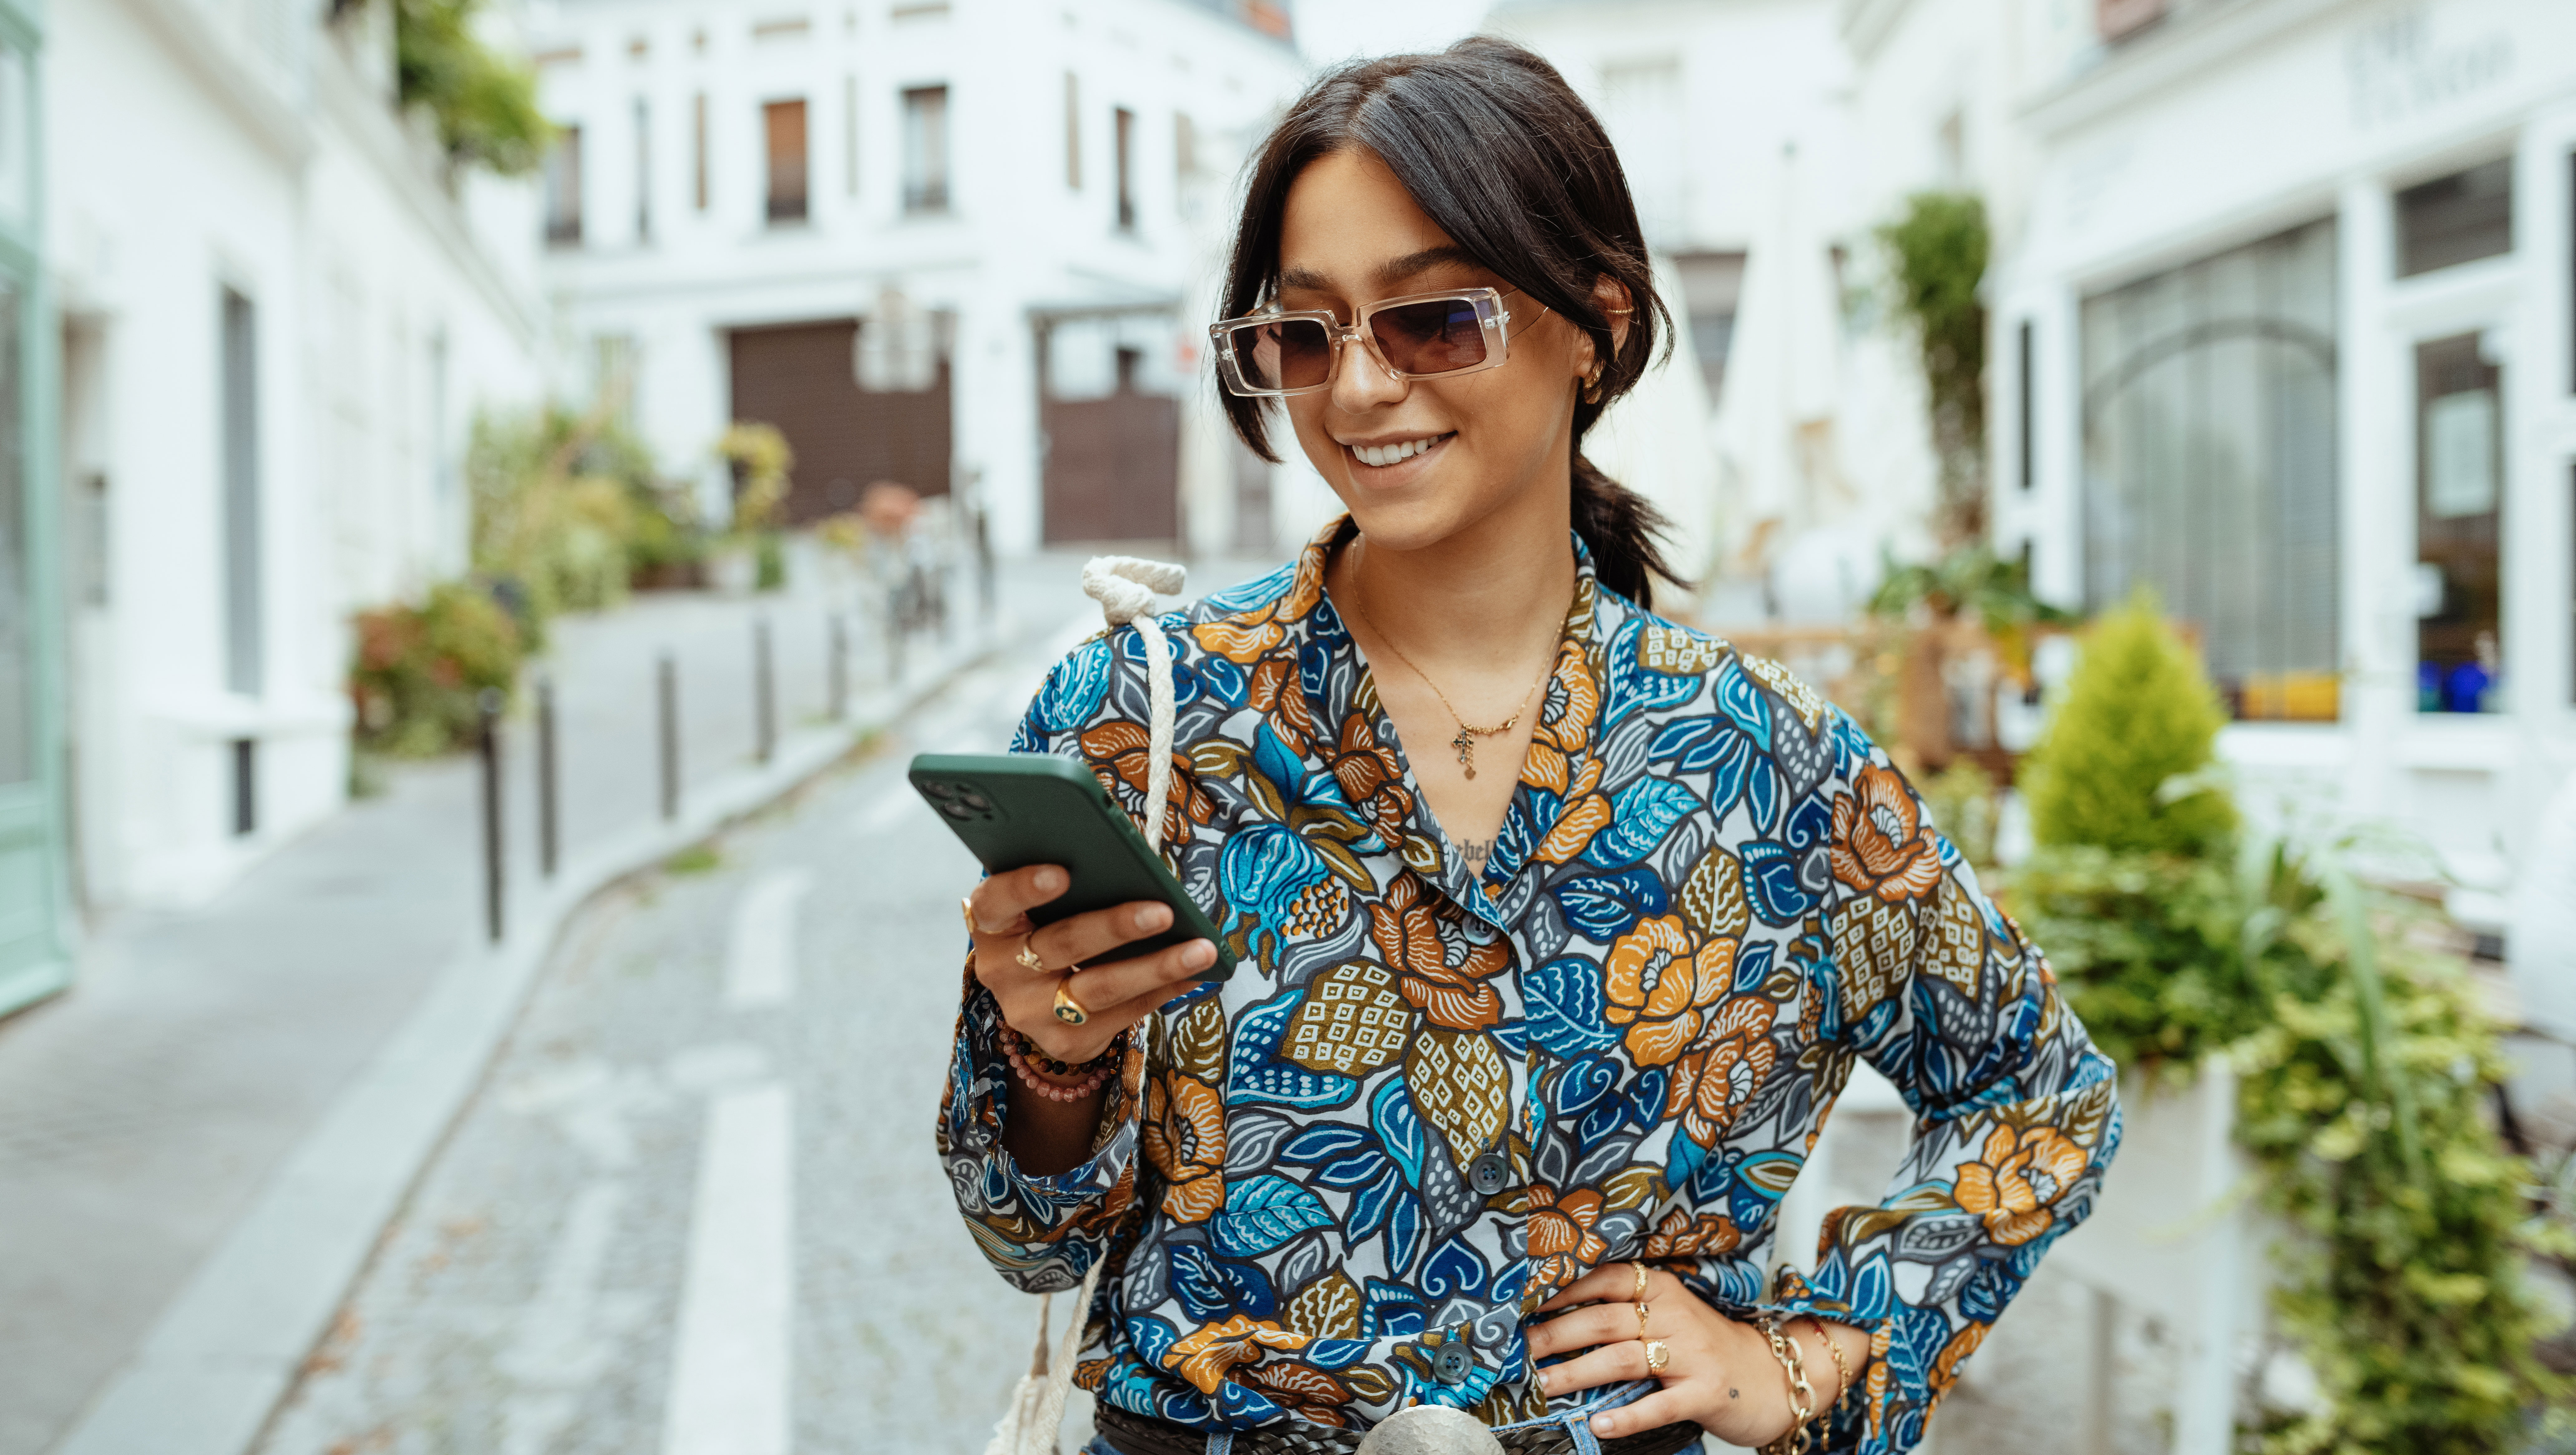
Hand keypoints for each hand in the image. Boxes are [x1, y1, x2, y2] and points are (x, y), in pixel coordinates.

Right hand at [965, 865, 1215, 1064]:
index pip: (996, 902)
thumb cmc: (1049, 928)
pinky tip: (1194, 975)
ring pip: (1099, 987)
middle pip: (1061, 944)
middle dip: (1116, 927)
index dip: (1025, 887)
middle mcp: (1002, 971)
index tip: (1064, 872)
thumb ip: (1072, 884)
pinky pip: (1121, 1015)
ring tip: (1201, 950)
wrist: (1037, 1001)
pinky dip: (1162, 992)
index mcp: (992, 925)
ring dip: (1156, 967)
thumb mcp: (1044, 906)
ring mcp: (1031, 1012)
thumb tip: (1133, 861)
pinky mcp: (1064, 1042)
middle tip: (1164, 911)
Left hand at [1528, 1264, 1861, 1448]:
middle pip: (1603, 1320)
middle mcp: (1676, 1315)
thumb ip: (1624, 1316)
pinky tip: (1599, 1425)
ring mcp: (1693, 1354)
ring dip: (1576, 1373)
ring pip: (1623, 1358)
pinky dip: (1628, 1415)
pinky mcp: (1707, 1392)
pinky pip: (1660, 1404)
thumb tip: (1556, 1325)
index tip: (1522, 1306)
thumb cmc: (1709, 1349)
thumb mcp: (1670, 1319)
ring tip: (1542, 1387)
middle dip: (1555, 1335)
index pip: (1604, 1279)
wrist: (1775, 1376)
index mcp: (1661, 1289)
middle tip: (1519, 1352)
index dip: (1561, 1291)